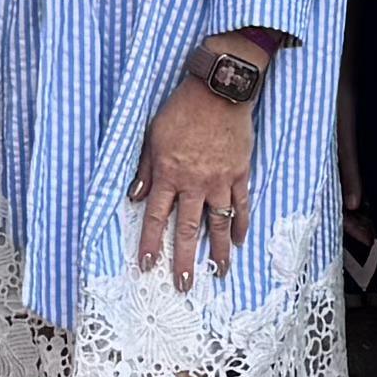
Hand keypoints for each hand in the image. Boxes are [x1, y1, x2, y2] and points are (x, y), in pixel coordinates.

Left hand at [132, 66, 259, 293]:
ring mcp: (219, 181)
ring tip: (219, 273)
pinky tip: (239, 241)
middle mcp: (194, 183)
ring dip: (217, 251)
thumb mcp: (152, 135)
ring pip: (218, 223)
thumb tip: (135, 196)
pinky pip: (241, 205)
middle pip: (187, 229)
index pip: (157, 216)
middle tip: (184, 285)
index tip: (147, 265)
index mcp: (169, 174)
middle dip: (184, 260)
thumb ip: (144, 168)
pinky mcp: (239, 174)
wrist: (219, 91)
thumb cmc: (181, 110)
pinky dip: (240, 224)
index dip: (151, 242)